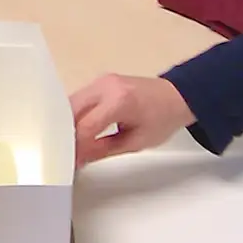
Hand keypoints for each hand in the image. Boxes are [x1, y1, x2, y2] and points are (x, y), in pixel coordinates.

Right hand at [70, 74, 193, 165]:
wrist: (177, 97)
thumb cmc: (163, 118)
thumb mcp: (135, 142)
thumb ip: (103, 149)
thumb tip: (80, 158)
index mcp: (118, 101)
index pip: (84, 126)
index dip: (74, 147)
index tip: (70, 161)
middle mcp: (105, 86)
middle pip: (71, 111)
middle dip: (65, 134)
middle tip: (65, 155)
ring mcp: (101, 80)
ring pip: (71, 103)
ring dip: (68, 124)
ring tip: (70, 144)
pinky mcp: (100, 81)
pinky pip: (79, 98)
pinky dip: (75, 115)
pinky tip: (76, 130)